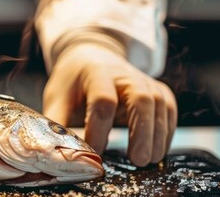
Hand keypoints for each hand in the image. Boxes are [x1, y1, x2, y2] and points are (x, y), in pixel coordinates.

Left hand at [43, 42, 176, 166]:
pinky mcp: (158, 90)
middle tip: (137, 160)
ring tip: (147, 161)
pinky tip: (157, 151)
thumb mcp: (58, 97)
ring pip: (159, 105)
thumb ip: (57, 122)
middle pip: (140, 99)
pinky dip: (166, 132)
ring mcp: (145, 81)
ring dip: (156, 135)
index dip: (100, 128)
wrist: (93, 58)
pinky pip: (169, 111)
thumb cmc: (74, 83)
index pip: (103, 100)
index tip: (94, 153)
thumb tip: (50, 151)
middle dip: (141, 131)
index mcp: (96, 73)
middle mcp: (125, 75)